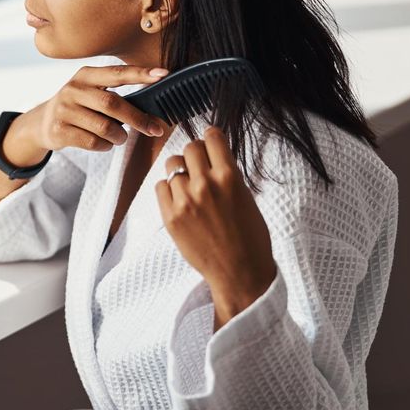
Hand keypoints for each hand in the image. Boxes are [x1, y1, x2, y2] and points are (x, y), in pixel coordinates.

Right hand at [2, 65, 172, 166]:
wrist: (42, 123)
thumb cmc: (78, 107)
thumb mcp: (91, 92)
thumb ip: (115, 95)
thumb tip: (151, 108)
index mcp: (86, 75)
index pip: (117, 73)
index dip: (140, 74)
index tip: (163, 74)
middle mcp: (73, 89)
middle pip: (113, 103)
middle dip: (138, 118)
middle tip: (154, 129)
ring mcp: (64, 110)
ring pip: (104, 127)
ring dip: (120, 136)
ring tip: (120, 137)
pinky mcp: (59, 130)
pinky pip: (93, 142)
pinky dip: (105, 146)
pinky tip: (104, 143)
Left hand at [153, 126, 276, 329]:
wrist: (239, 271)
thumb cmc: (249, 237)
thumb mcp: (245, 197)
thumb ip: (227, 175)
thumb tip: (211, 156)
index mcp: (229, 177)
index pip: (212, 137)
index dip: (211, 138)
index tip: (210, 143)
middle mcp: (205, 184)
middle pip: (189, 148)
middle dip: (195, 154)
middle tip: (199, 167)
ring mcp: (185, 200)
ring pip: (172, 166)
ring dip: (180, 172)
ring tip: (189, 186)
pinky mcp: (170, 216)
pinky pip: (160, 187)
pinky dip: (168, 190)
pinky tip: (180, 201)